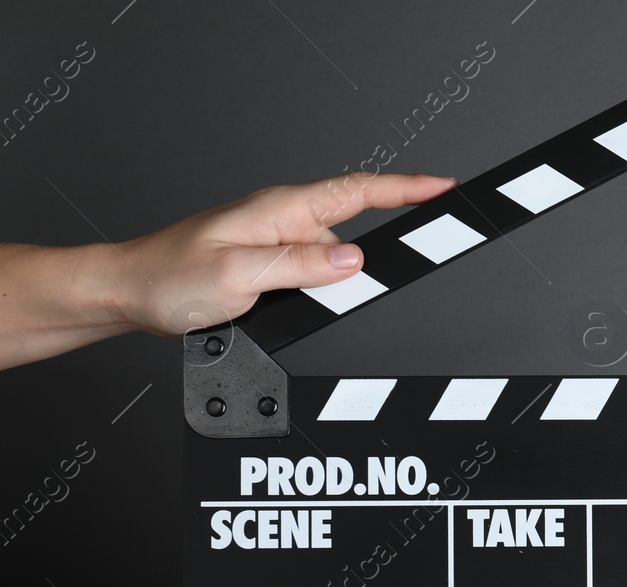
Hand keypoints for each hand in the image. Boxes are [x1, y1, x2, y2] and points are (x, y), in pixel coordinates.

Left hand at [115, 172, 456, 335]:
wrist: (128, 291)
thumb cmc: (168, 278)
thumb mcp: (238, 275)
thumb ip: (300, 266)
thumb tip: (353, 259)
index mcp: (280, 209)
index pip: (359, 191)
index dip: (408, 188)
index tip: (444, 187)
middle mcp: (283, 218)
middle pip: (351, 230)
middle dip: (364, 261)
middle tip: (353, 288)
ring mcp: (276, 240)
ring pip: (330, 260)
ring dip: (326, 285)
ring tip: (274, 304)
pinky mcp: (269, 262)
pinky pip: (310, 272)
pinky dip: (312, 290)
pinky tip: (279, 306)